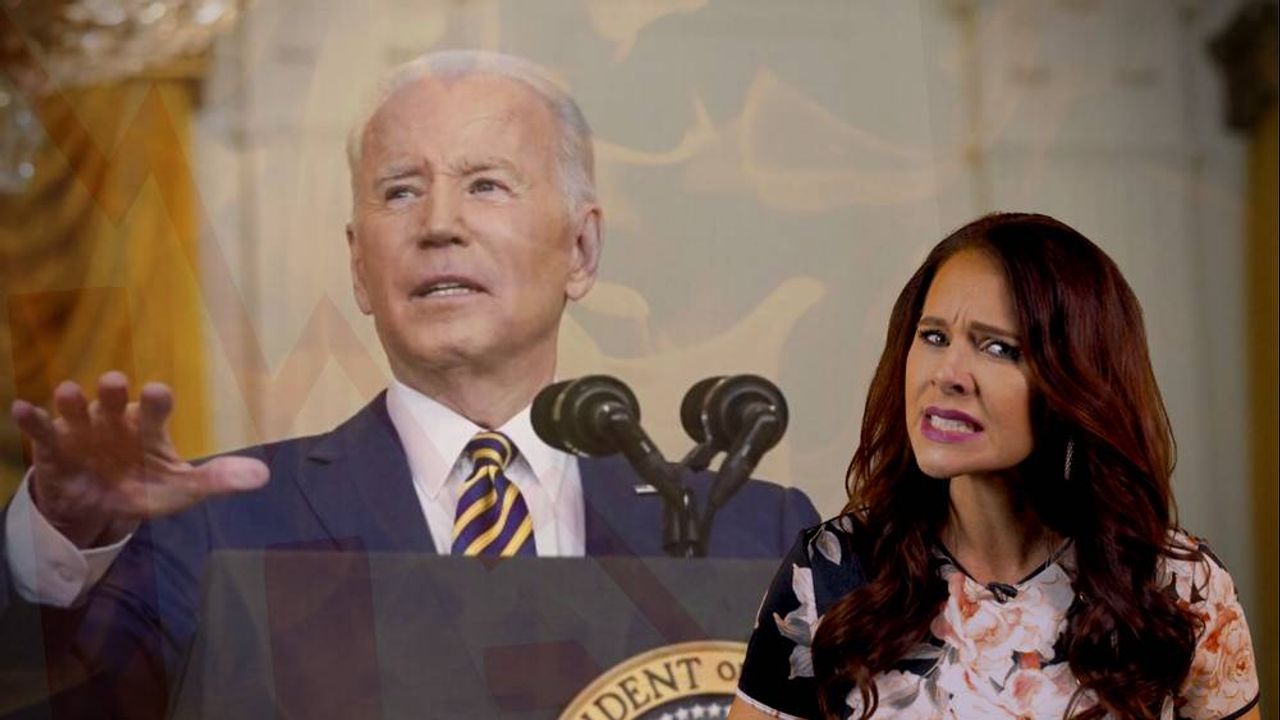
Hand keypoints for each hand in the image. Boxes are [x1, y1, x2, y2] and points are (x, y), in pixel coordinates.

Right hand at [10, 371, 268, 548]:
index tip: (158, 393)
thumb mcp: (182, 489)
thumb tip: (263, 477)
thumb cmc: (146, 486)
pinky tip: (22, 408)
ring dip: (72, 401)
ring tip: (68, 392)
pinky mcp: (54, 446)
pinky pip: (42, 430)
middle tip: (114, 383)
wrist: (101, 507)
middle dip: (113, 391)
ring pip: (77, 408)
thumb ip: (217, 481)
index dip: (157, 400)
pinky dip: (33, 420)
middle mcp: (116, 419)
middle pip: (114, 399)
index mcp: (149, 426)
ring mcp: (83, 430)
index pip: (156, 407)